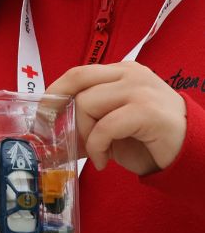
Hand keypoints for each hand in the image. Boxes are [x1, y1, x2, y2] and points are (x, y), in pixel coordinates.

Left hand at [44, 61, 186, 174]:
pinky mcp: (147, 111)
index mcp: (122, 72)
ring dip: (84, 134)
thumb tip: (49, 127)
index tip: (43, 114)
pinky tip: (103, 161)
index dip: (55, 92)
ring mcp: (140, 89)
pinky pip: (104, 126)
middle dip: (58, 108)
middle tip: (54, 132)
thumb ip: (88, 116)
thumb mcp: (112, 123)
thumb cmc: (149, 139)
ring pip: (87, 103)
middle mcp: (131, 74)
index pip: (78, 73)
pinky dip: (96, 147)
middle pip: (78, 81)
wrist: (191, 155)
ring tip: (97, 152)